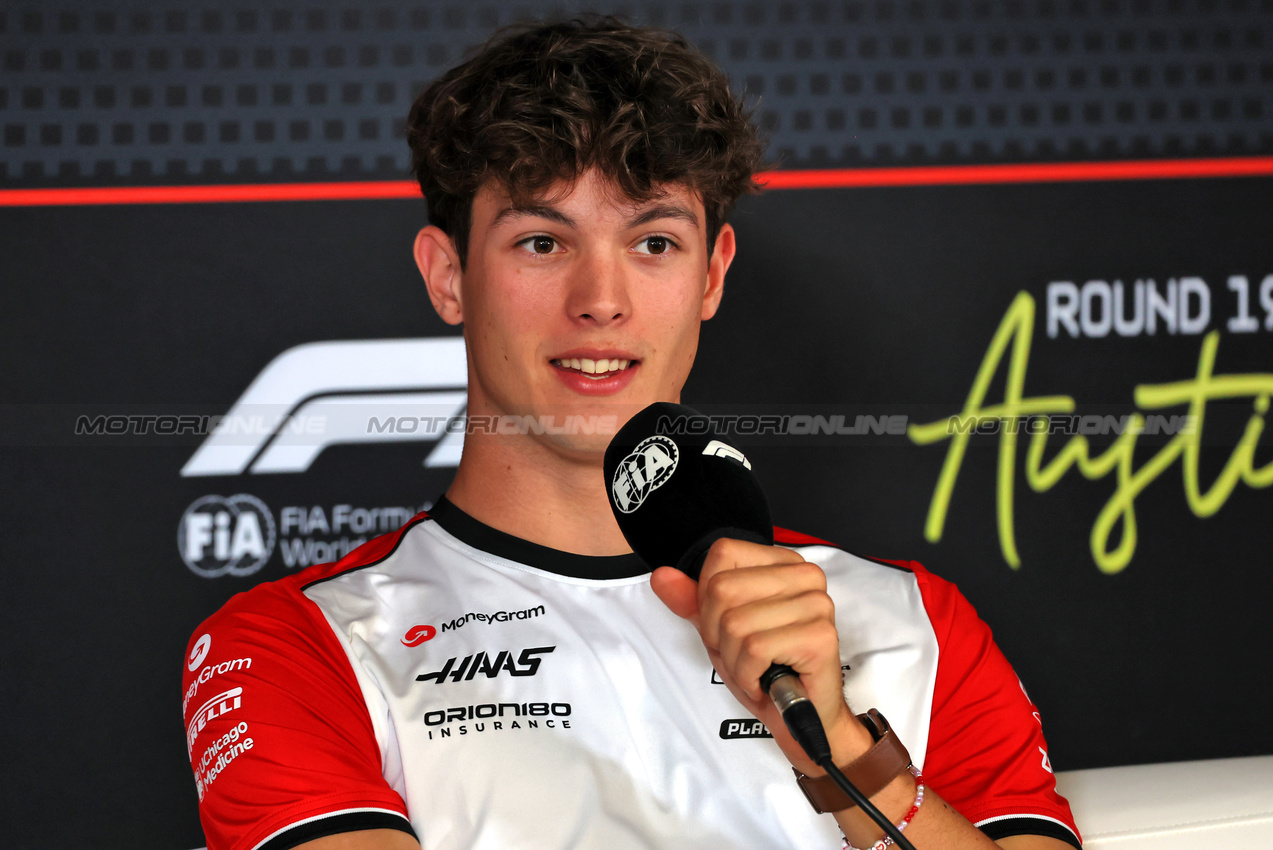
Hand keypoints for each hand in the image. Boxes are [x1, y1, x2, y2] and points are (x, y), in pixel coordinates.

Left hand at [649, 537, 868, 773]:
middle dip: (718, 634)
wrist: (802, 718)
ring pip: (735, 623)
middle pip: (723, 589)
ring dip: (734, 660)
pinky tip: (765, 681)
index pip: (723, 554)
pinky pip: (754, 648)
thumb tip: (662, 576)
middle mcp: (805, 576)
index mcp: (783, 563)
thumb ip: (691, 601)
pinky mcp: (819, 636)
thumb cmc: (765, 670)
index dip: (709, 597)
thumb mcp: (719, 630)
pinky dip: (748, 674)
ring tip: (756, 669)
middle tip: (743, 654)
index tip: (727, 626)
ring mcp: (816, 604)